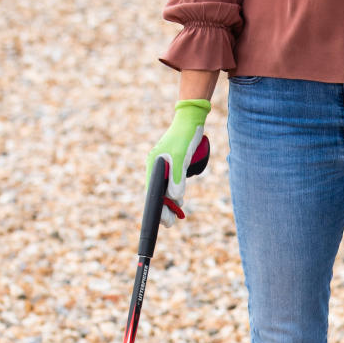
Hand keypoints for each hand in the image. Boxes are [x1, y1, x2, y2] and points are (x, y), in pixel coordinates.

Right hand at [146, 99, 210, 226]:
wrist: (191, 120)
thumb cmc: (184, 137)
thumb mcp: (181, 158)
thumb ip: (177, 178)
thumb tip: (175, 197)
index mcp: (154, 165)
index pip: (152, 191)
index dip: (157, 207)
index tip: (162, 221)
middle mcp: (157, 166)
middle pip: (158, 191)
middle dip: (164, 208)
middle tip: (171, 223)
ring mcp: (165, 164)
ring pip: (165, 187)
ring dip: (170, 201)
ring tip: (176, 215)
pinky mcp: (174, 162)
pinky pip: (172, 181)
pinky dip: (175, 191)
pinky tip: (180, 199)